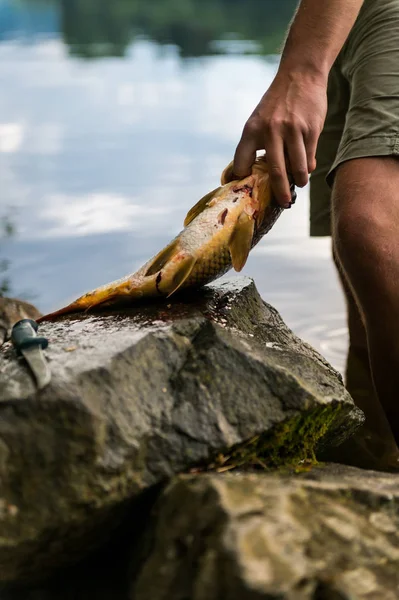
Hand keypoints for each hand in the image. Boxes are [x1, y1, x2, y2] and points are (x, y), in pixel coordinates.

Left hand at [233, 71, 327, 206]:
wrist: (300, 75)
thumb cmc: (277, 105)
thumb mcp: (258, 120)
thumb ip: (255, 145)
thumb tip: (253, 176)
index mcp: (252, 130)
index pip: (241, 162)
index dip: (242, 178)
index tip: (247, 189)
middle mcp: (271, 131)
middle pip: (275, 172)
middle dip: (280, 192)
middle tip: (283, 202)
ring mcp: (292, 130)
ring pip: (298, 168)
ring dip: (300, 181)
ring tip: (299, 184)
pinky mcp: (311, 129)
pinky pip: (310, 157)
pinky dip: (309, 166)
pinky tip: (307, 167)